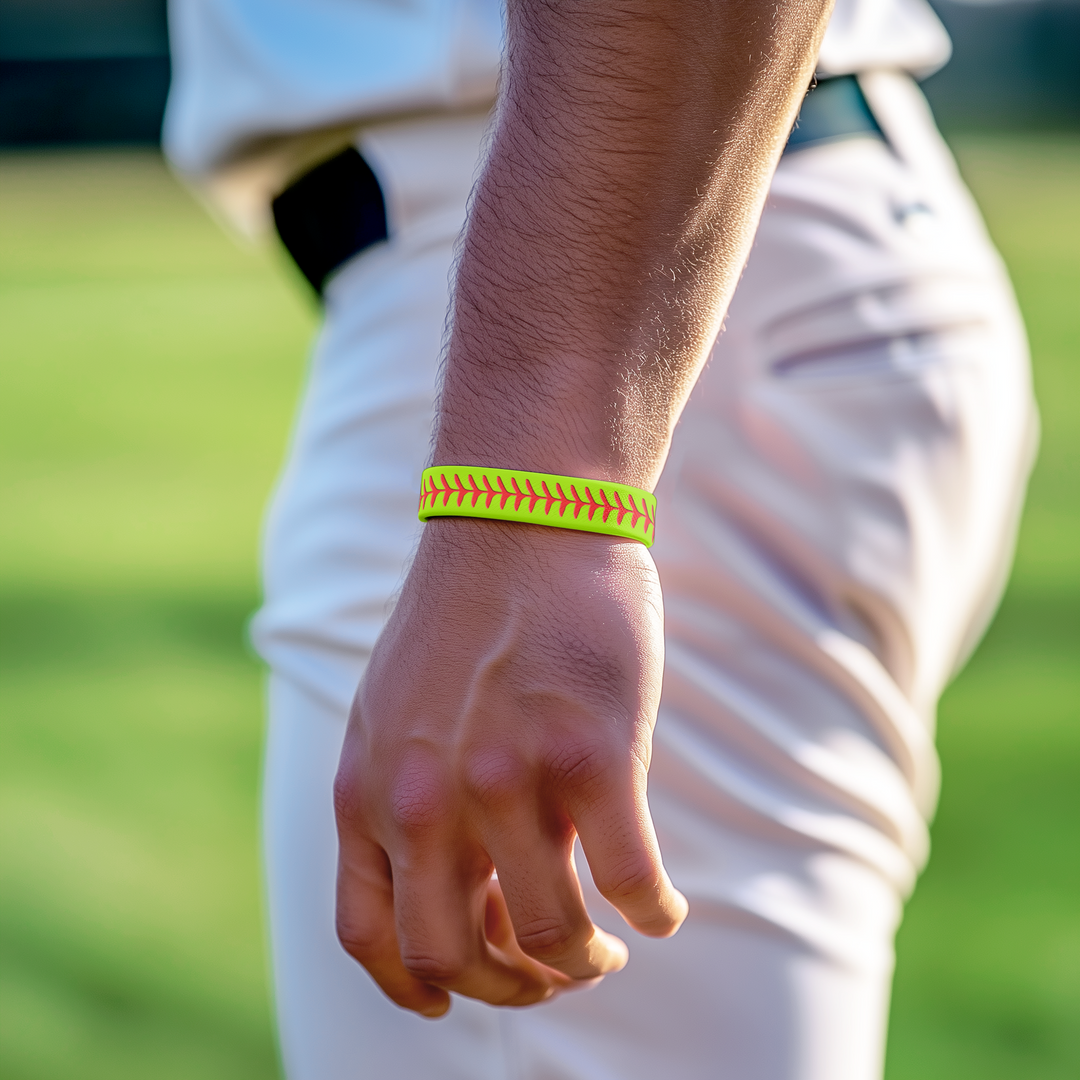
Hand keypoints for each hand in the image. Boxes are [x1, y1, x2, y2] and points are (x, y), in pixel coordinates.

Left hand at [333, 517, 687, 1015]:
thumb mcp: (393, 708)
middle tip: (552, 970)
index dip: (419, 989)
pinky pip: (631, 883)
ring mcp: (507, 779)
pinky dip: (652, 914)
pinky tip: (662, 906)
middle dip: (510, 986)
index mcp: (369, 788)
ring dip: (585, 962)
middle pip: (457, 958)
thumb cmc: (466, 614)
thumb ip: (398, 791)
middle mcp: (425, 798)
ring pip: (553, 936)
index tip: (457, 998)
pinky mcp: (592, 754)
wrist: (521, 517)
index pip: (374, 936)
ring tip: (608, 945)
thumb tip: (450, 876)